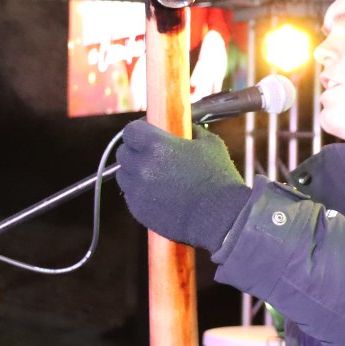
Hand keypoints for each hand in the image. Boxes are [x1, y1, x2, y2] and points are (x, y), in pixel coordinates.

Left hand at [115, 120, 249, 252]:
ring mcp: (138, 191)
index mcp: (156, 145)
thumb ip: (190, 130)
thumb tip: (182, 126)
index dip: (139, 131)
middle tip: (152, 155)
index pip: (130, 131)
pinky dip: (139, 192)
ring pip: (124, 175)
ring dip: (134, 172)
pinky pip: (130, 195)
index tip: (148, 133)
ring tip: (155, 175)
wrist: (221, 218)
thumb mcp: (209, 143)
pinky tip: (158, 193)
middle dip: (136, 151)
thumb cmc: (219, 179)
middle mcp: (141, 167)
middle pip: (123, 152)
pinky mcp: (139, 211)